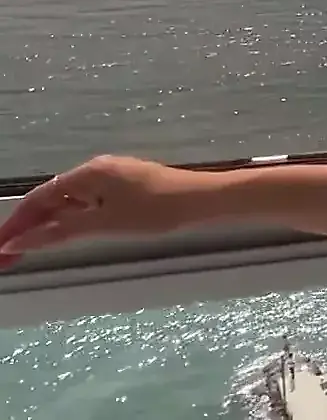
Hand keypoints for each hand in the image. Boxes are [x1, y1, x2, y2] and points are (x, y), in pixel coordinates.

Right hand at [0, 156, 213, 267]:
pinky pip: (86, 203)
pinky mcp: (126, 188)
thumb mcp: (103, 224)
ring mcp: (112, 178)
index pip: (39, 199)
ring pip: (68, 202)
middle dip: (26, 227)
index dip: (16, 225)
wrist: (204, 200)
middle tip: (7, 257)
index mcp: (87, 174)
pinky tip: (64, 236)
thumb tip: (18, 241)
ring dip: (46, 225)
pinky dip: (69, 220)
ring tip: (26, 251)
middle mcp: (96, 170)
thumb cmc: (155, 211)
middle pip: (51, 199)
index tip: (0, 250)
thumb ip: (60, 231)